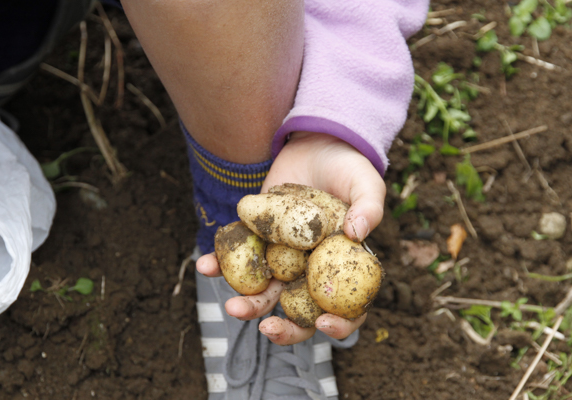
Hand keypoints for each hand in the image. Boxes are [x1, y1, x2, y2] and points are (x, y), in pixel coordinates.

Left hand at [196, 131, 385, 344]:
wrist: (315, 143)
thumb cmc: (348, 168)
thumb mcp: (366, 183)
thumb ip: (369, 207)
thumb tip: (357, 233)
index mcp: (343, 268)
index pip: (348, 309)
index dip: (339, 326)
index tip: (323, 325)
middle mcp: (311, 270)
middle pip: (300, 311)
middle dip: (283, 328)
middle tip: (266, 328)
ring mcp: (282, 257)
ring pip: (265, 291)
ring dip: (247, 303)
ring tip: (230, 305)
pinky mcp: (257, 239)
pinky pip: (238, 258)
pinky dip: (220, 264)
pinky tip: (205, 264)